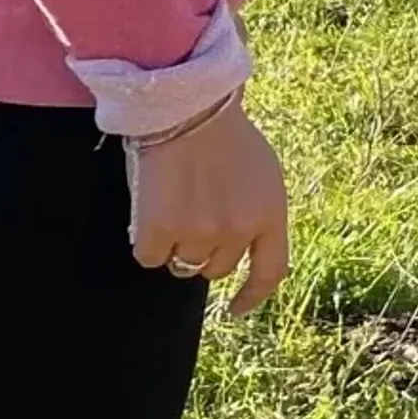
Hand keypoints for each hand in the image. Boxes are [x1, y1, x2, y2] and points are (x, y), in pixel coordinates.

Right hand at [128, 101, 290, 314]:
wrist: (187, 109)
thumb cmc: (226, 137)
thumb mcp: (263, 176)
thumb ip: (257, 213)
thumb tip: (242, 251)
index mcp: (270, 215)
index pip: (270, 272)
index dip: (252, 296)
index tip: (235, 309)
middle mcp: (238, 230)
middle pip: (216, 270)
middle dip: (205, 252)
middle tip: (194, 217)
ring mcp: (199, 232)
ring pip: (182, 265)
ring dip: (177, 245)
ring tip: (176, 205)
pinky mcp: (159, 230)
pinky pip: (149, 257)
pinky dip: (147, 241)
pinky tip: (152, 208)